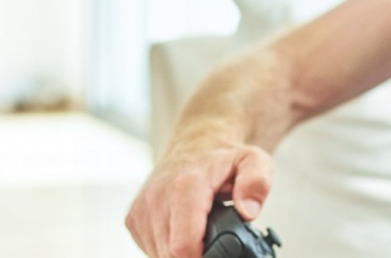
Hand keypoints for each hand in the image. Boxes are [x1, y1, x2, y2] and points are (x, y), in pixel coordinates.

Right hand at [126, 142, 274, 257]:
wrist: (197, 144)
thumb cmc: (224, 157)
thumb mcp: (255, 161)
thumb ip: (257, 183)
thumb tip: (248, 212)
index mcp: (186, 186)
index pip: (184, 245)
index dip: (203, 257)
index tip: (220, 252)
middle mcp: (157, 196)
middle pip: (171, 255)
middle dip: (196, 254)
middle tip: (216, 241)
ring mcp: (142, 209)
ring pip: (159, 255)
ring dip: (181, 252)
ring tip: (200, 233)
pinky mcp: (133, 218)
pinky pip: (149, 249)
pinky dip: (167, 248)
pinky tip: (183, 232)